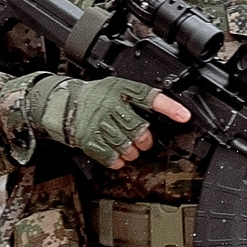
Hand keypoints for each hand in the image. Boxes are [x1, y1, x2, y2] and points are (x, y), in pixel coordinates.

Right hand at [26, 75, 190, 167]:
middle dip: (145, 140)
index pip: (149, 97)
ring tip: (129, 148)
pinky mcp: (87, 139)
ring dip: (132, 151)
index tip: (185, 116)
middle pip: (139, 129)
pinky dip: (117, 160)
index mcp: (120, 89)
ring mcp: (97, 123)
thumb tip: (168, 111)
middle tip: (143, 141)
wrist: (62, 104)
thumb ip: (138, 97)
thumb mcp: (116, 87)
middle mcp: (109, 105)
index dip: (169, 108)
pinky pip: (109, 155)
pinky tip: (117, 156)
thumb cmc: (94, 96)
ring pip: (125, 144)